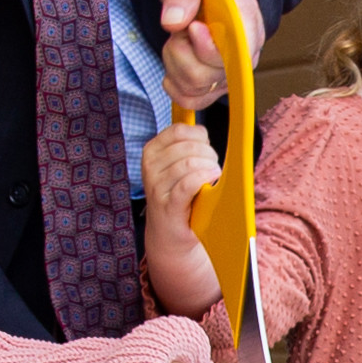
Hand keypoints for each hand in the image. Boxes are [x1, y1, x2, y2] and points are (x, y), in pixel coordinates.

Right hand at [137, 123, 224, 317]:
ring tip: (212, 177)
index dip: (199, 136)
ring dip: (209, 168)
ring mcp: (156, 187)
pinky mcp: (168, 205)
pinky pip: (188, 184)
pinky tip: (211, 181)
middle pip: (188, 146)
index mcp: (151, 151)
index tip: (206, 148)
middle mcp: (149, 167)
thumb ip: (187, 145)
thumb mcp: (177, 165)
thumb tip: (203, 129)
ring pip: (189, 163)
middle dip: (208, 154)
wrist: (170, 234)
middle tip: (212, 167)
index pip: (178, 130)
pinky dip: (203, 179)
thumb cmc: (180, 195)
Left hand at [154, 0, 257, 108]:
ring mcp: (231, 71)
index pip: (237, 53)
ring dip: (174, 66)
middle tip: (180, 27)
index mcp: (246, 20)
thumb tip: (174, 22)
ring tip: (178, 40)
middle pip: (210, 76)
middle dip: (181, 52)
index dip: (208, 49)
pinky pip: (194, 100)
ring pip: (197, 90)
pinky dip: (176, 87)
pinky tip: (173, 65)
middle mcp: (246, 51)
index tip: (192, 27)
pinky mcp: (216, 84)